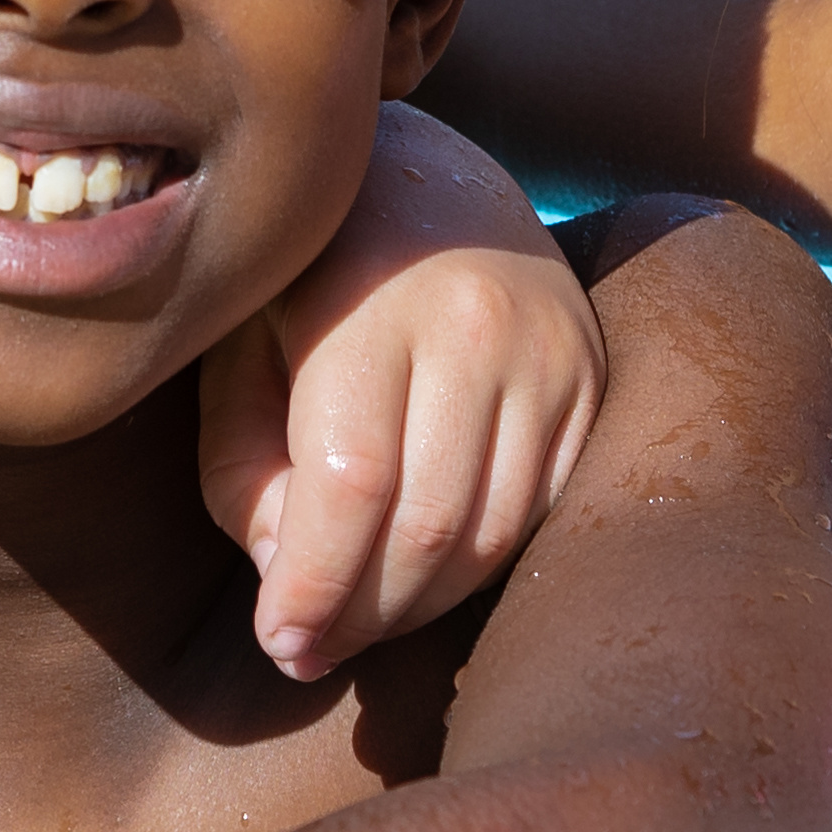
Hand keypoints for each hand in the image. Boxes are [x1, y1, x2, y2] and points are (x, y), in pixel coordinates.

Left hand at [196, 108, 604, 673]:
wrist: (431, 182)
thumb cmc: (306, 280)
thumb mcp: (238, 348)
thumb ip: (243, 467)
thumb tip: (288, 578)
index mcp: (371, 304)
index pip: (352, 485)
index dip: (314, 586)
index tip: (279, 642)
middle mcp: (478, 323)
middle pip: (430, 524)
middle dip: (362, 613)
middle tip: (310, 649)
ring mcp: (551, 351)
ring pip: (495, 534)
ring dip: (420, 606)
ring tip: (359, 621)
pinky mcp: (592, 380)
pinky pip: (542, 513)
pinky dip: (479, 566)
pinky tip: (423, 575)